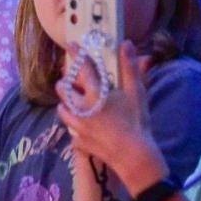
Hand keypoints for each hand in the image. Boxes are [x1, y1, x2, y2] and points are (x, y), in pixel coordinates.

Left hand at [56, 44, 165, 194]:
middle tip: (70, 80)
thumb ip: (130, 68)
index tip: (71, 45)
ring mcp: (78, 127)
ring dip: (67, 104)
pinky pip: (72, 131)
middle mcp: (81, 109)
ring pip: (63, 111)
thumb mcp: (137, 92)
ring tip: (74, 103)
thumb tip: (126, 44)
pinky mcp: (79, 143)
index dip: (76, 54)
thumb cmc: (137, 122)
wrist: (133, 156)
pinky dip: (76, 126)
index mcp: (95, 94)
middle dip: (65, 83)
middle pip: (63, 91)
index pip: (82, 69)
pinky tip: (84, 127)